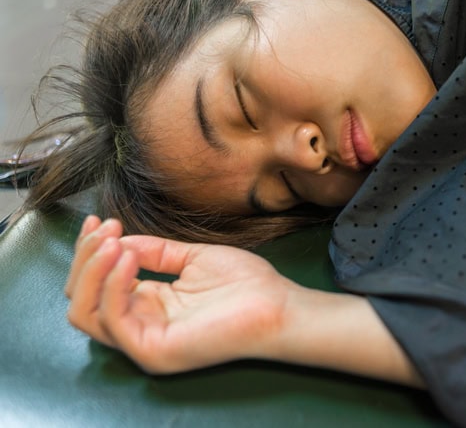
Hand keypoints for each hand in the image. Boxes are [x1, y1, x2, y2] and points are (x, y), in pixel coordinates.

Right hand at [65, 216, 295, 373]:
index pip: (97, 286)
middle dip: (86, 258)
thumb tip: (118, 241)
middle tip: (106, 228)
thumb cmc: (245, 284)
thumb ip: (153, 251)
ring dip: (92, 271)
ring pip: (85, 312)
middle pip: (82, 299)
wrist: (277, 304)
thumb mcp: (191, 258)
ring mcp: (143, 343)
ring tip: (114, 242)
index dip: (91, 252)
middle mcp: (140, 327)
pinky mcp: (152, 350)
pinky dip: (113, 284)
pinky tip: (129, 259)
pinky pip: (113, 319)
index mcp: (148, 307)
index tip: (99, 221)